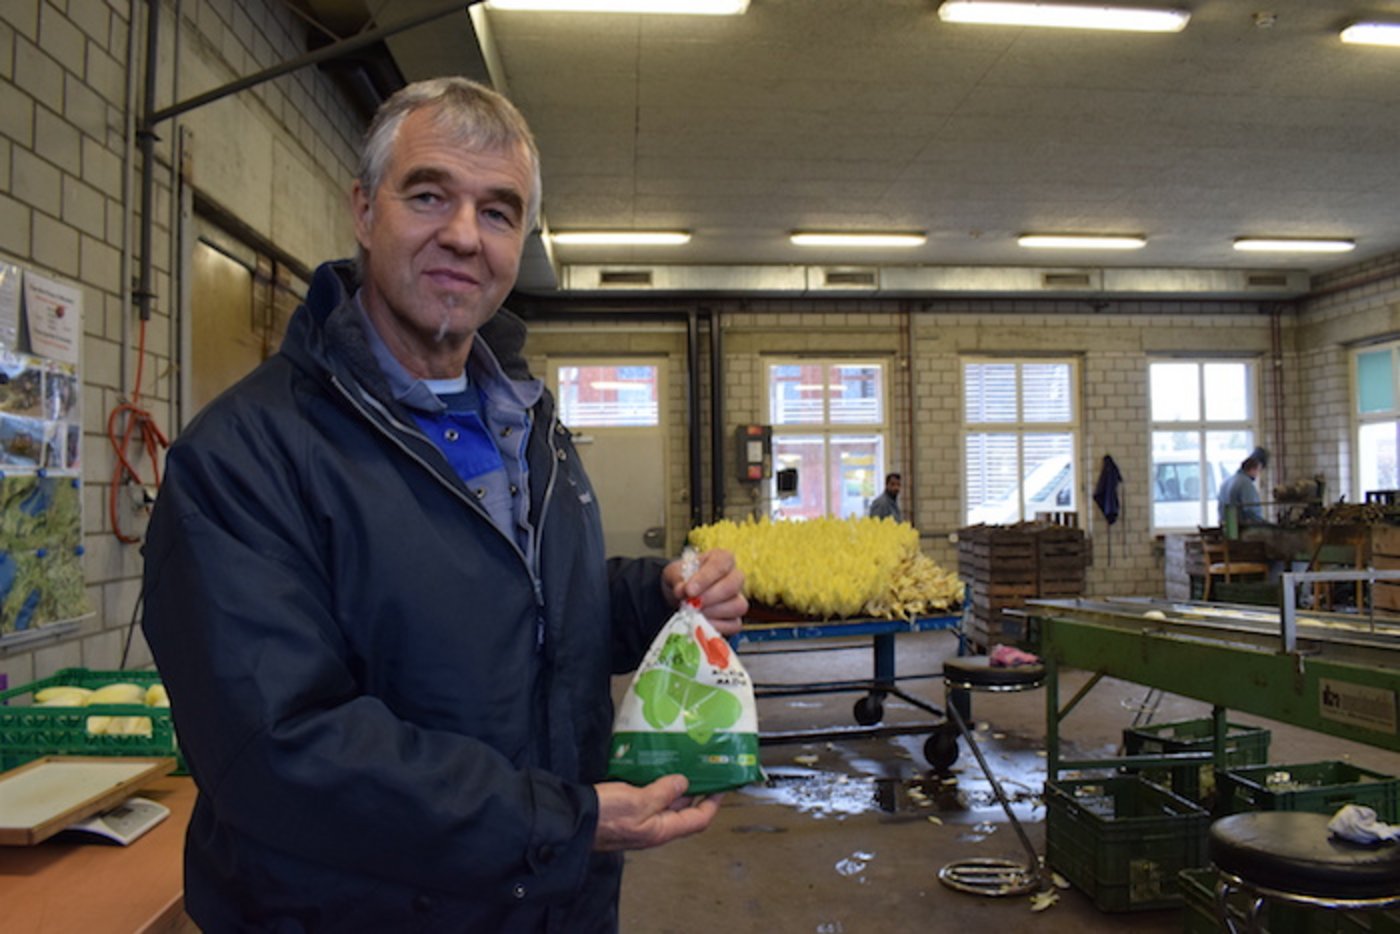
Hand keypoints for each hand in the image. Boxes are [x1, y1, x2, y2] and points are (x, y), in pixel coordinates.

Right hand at [593, 775, 721, 851]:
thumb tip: (683, 784)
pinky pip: (649, 799)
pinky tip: (655, 770)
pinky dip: (656, 785)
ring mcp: (640, 821)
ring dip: (676, 788)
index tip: (722, 786)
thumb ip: (663, 793)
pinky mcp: (627, 812)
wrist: (573, 820)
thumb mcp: (639, 801)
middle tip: (704, 771)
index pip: (699, 820)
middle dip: (696, 792)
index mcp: (661, 830)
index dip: (713, 803)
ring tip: (683, 766)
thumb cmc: (604, 815)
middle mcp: (654, 828)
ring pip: (666, 804)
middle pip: (684, 812)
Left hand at [662, 548, 747, 635]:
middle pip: (732, 586)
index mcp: (722, 559)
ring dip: (713, 612)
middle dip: (710, 597)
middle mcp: (735, 577)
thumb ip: (677, 579)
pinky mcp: (735, 619)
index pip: (720, 565)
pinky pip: (734, 624)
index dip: (705, 578)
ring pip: (737, 606)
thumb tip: (682, 591)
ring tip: (694, 613)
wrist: (679, 595)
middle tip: (692, 603)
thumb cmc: (681, 578)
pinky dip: (716, 626)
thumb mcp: (674, 572)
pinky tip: (701, 623)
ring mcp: (738, 598)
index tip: (689, 590)